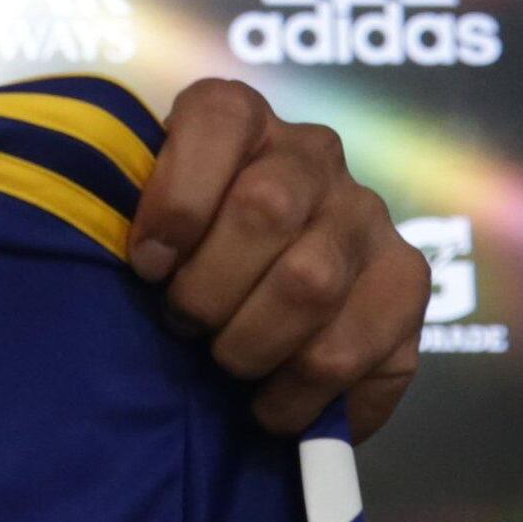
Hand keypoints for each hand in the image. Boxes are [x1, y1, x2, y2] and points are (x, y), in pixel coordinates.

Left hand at [132, 79, 425, 436]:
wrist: (253, 326)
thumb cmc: (181, 270)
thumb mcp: (144, 231)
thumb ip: (129, 223)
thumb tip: (117, 258)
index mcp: (241, 119)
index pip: (218, 117)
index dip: (177, 197)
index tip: (146, 265)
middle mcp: (312, 154)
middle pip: (267, 207)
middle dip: (208, 288)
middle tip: (184, 326)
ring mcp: (367, 215)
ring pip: (310, 281)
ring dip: (251, 343)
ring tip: (227, 364)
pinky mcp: (405, 283)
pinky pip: (354, 346)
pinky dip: (298, 392)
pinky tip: (270, 404)